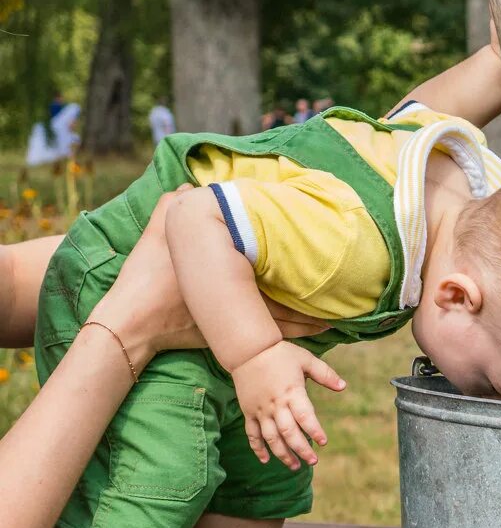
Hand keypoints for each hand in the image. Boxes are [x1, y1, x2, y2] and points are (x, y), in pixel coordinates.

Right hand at [91, 185, 329, 365]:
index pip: (274, 275)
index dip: (301, 276)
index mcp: (227, 276)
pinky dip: (284, 339)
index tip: (327, 273)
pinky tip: (302, 341)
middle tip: (342, 308)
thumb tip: (190, 186)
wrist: (131, 323)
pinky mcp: (222, 341)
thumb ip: (175, 204)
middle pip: (284, 307)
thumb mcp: (159, 232)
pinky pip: (263, 342)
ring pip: (278, 329)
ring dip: (303, 327)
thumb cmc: (146, 277)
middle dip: (312, 308)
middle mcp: (235, 304)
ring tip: (330, 325)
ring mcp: (230, 326)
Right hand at [232, 340, 346, 469]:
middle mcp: (275, 404)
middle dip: (301, 449)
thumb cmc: (280, 353)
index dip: (314, 431)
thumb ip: (325, 374)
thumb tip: (344, 386)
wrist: (248, 349)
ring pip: (270, 437)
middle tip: (313, 462)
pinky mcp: (249, 412)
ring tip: (294, 467)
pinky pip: (252, 434)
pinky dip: (257, 448)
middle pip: (288, 432)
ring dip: (282, 454)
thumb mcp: (306, 359)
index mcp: (292, 392)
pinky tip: (266, 460)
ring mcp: (260, 410)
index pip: (304, 416)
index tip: (323, 442)